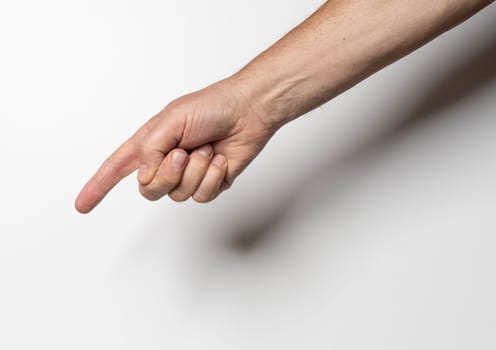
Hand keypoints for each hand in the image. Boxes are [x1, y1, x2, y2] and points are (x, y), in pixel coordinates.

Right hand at [74, 78, 275, 212]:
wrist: (248, 112)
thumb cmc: (210, 108)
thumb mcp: (171, 120)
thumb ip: (150, 149)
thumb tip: (144, 178)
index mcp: (151, 143)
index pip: (117, 168)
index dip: (98, 186)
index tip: (82, 205)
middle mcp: (166, 161)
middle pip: (149, 190)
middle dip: (166, 175)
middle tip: (183, 153)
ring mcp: (188, 174)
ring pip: (178, 194)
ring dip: (195, 170)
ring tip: (207, 148)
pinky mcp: (210, 183)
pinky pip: (202, 196)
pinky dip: (212, 177)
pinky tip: (220, 159)